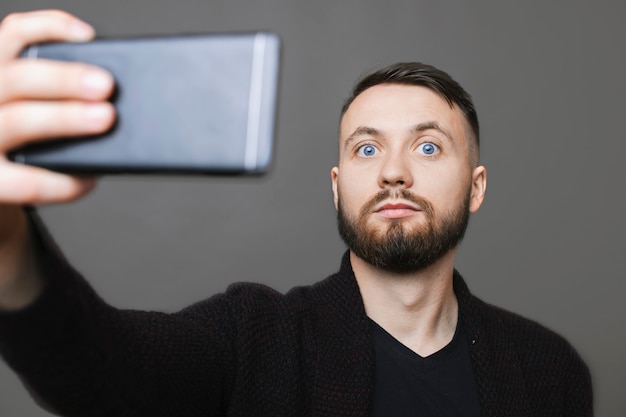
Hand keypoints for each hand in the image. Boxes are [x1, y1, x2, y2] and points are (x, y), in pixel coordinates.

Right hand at [0, 9, 115, 203]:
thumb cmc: (23, 140)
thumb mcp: (28, 103)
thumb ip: (53, 92)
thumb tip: (109, 95)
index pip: (12, 34)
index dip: (49, 28)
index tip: (88, 35)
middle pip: (17, 78)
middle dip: (64, 79)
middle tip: (106, 85)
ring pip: (20, 121)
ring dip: (65, 118)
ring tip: (105, 118)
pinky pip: (27, 182)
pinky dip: (63, 182)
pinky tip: (88, 179)